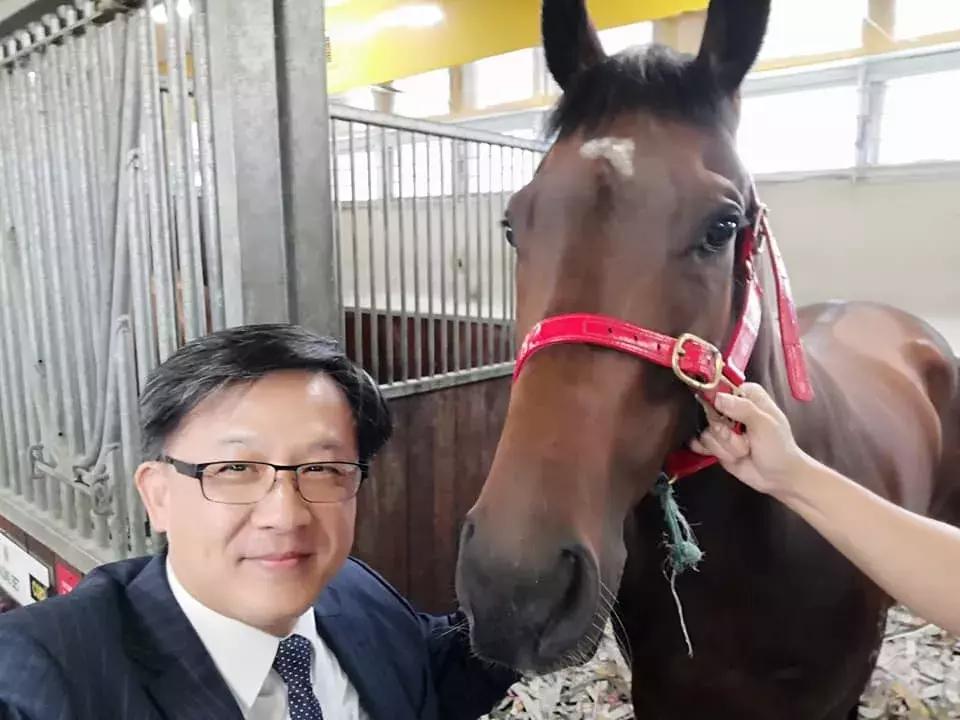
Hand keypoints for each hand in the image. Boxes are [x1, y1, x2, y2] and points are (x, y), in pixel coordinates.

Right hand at [690, 383, 808, 495]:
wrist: (778, 476)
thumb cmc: (778, 448)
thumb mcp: (764, 425)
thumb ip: (743, 409)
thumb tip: (717, 398)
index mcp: (747, 394)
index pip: (720, 388)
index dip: (719, 403)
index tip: (730, 419)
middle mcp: (732, 407)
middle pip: (710, 413)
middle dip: (726, 433)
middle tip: (745, 440)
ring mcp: (723, 426)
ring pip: (707, 432)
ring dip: (727, 447)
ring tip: (744, 451)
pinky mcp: (716, 442)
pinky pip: (702, 443)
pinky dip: (714, 451)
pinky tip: (726, 455)